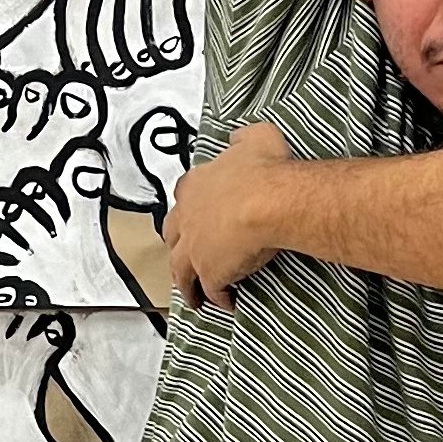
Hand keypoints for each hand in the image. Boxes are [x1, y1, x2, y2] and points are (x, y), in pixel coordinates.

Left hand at [160, 119, 293, 312]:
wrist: (270, 201)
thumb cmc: (266, 170)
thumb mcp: (257, 138)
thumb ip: (242, 140)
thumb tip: (237, 139)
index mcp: (195, 185)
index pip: (182, 197)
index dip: (189, 208)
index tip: (195, 216)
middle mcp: (187, 217)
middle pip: (172, 235)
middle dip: (177, 245)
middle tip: (186, 256)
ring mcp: (194, 248)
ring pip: (181, 270)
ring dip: (188, 283)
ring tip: (195, 295)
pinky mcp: (208, 273)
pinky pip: (210, 291)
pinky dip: (217, 297)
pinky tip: (227, 303)